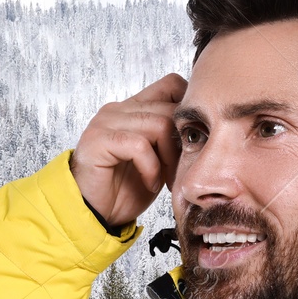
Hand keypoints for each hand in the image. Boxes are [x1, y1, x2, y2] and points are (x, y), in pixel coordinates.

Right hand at [70, 73, 185, 228]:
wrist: (94, 214)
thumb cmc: (124, 190)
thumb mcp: (158, 160)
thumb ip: (171, 140)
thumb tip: (203, 130)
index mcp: (133, 108)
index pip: (170, 84)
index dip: (187, 109)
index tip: (191, 141)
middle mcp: (118, 109)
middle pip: (169, 108)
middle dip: (181, 144)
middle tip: (179, 172)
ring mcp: (106, 122)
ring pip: (158, 125)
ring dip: (168, 159)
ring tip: (164, 180)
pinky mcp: (98, 140)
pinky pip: (139, 146)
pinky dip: (151, 169)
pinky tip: (149, 184)